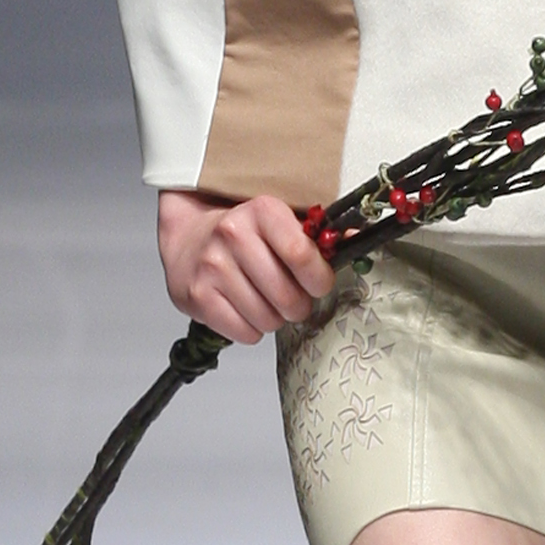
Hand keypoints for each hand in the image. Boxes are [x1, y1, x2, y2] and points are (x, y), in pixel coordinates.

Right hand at [155, 187, 335, 342]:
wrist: (187, 240)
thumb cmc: (242, 234)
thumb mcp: (279, 222)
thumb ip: (318, 233)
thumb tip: (357, 239)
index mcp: (261, 211)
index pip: (302, 254)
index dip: (319, 278)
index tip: (319, 283)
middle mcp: (233, 234)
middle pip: (288, 295)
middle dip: (298, 305)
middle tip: (292, 297)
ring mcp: (212, 267)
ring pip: (268, 319)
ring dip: (274, 317)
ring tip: (265, 300)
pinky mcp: (197, 296)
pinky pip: (245, 333)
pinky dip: (251, 329)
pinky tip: (245, 308)